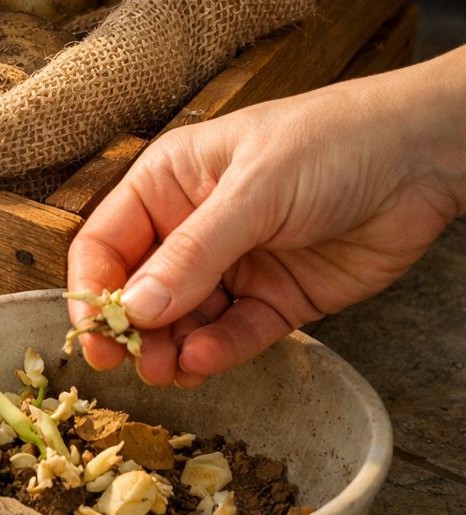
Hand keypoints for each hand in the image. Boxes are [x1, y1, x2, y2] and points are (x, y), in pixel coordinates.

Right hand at [67, 49, 465, 386]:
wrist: (423, 159)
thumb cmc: (328, 144)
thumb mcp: (251, 192)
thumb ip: (194, 254)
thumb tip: (135, 308)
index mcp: (168, 183)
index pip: (108, 241)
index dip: (93, 286)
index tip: (91, 330)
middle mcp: (192, 226)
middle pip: (142, 289)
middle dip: (133, 328)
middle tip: (130, 364)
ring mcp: (235, 265)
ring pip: (185, 320)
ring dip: (172, 347)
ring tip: (169, 370)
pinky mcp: (277, 298)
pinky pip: (236, 333)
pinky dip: (219, 351)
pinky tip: (205, 359)